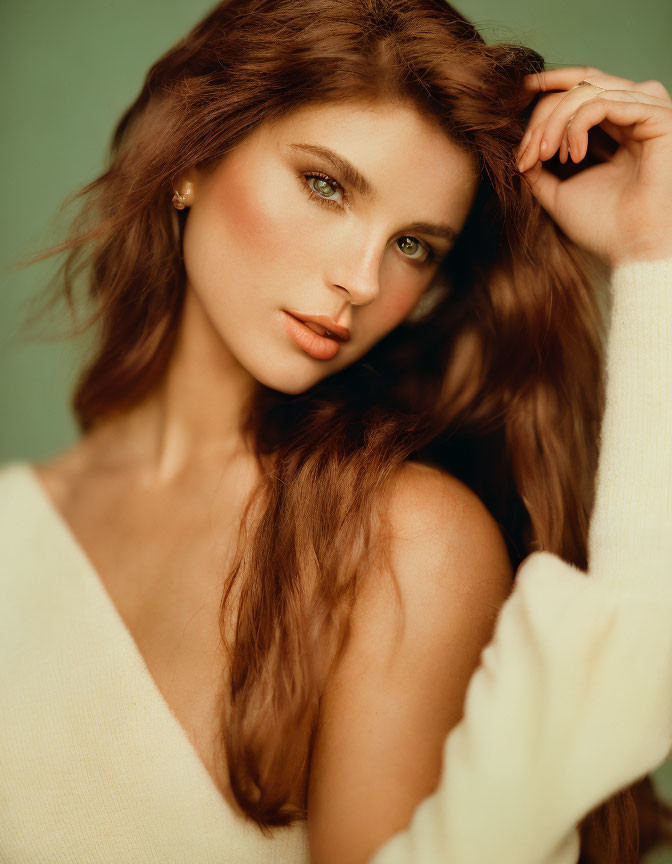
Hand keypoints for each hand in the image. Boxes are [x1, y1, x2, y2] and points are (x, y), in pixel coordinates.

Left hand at [516, 66, 671, 267]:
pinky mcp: (657, 117)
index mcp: (616, 124)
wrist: (630, 247)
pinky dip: (576, 125)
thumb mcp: (558, 192)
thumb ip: (538, 169)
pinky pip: (603, 103)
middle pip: (578, 86)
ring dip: (554, 122)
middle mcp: (634, 111)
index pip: (576, 91)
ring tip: (544, 156)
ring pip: (586, 90)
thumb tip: (517, 151)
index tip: (520, 143)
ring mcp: (647, 110)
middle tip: (527, 154)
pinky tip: (572, 156)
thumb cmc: (601, 225)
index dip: (542, 107)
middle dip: (542, 117)